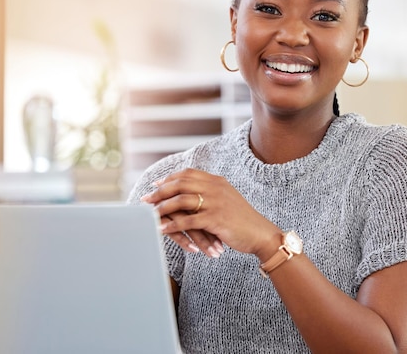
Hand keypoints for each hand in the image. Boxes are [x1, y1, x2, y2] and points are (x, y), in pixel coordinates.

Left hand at [141, 168, 280, 257]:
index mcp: (217, 181)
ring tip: (150, 214)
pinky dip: (172, 226)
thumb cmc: (242, 219)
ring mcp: (216, 203)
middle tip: (146, 199)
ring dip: (163, 207)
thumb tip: (191, 192)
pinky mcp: (215, 219)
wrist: (260, 233)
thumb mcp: (227, 198)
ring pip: (181, 200)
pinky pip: (187, 221)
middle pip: (181, 184)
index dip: (170, 178)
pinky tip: (162, 230)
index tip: (156, 185)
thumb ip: (211, 192)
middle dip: (160, 191)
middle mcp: (215, 188)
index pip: (188, 174)